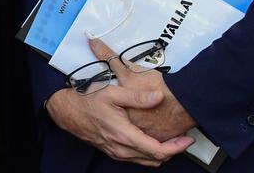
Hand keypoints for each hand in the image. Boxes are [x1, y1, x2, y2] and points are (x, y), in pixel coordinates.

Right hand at [44, 36, 194, 166]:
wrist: (67, 111)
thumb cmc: (87, 101)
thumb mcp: (112, 93)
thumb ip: (137, 96)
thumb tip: (158, 96)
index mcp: (124, 135)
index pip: (158, 151)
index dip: (177, 147)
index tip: (187, 139)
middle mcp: (121, 149)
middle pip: (156, 159)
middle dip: (172, 150)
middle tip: (182, 137)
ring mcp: (116, 153)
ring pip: (146, 161)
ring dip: (161, 152)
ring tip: (170, 139)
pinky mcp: (113, 152)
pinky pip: (136, 158)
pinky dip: (148, 152)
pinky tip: (151, 139)